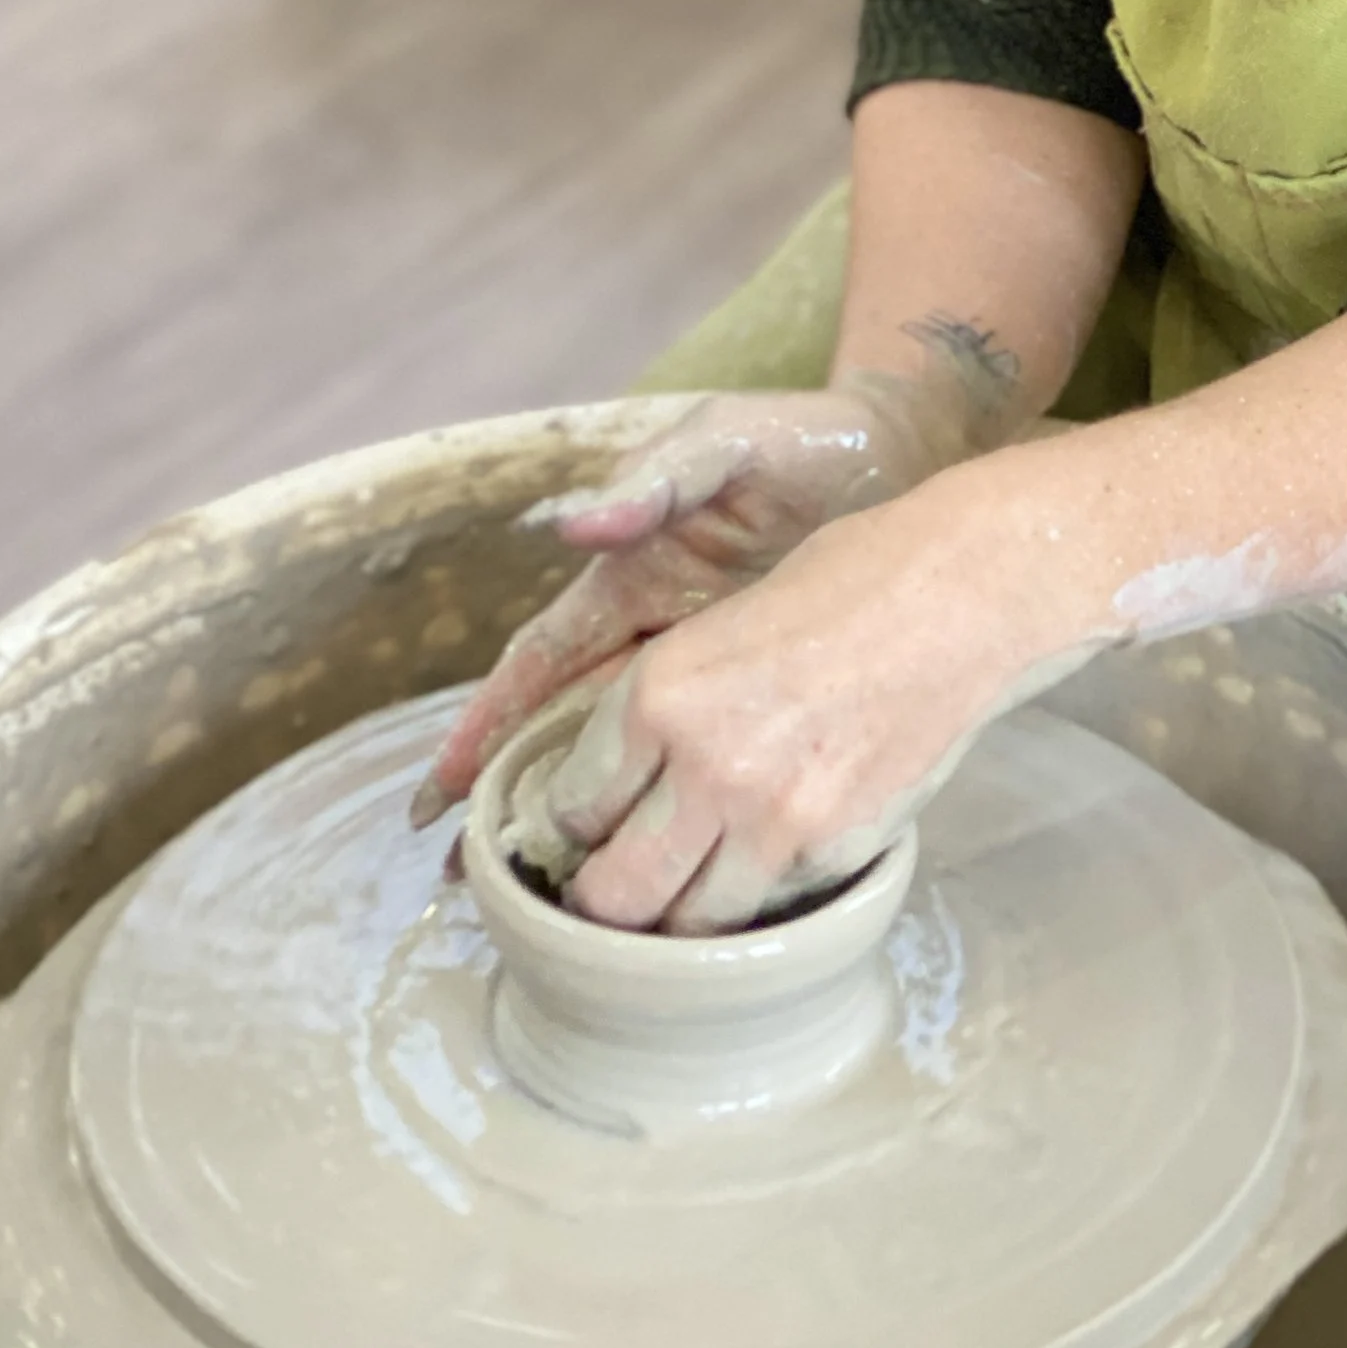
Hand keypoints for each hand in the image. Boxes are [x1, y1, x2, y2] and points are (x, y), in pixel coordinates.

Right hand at [413, 372, 989, 826]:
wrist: (906, 459)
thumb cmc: (800, 441)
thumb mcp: (720, 443)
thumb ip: (654, 480)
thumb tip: (578, 528)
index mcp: (627, 585)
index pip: (542, 668)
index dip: (488, 727)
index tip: (440, 795)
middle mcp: (658, 643)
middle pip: (571, 733)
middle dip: (521, 801)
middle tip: (472, 878)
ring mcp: (715, 679)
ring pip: (637, 766)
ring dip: (597, 828)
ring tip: (553, 906)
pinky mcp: (773, 699)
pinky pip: (722, 767)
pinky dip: (699, 817)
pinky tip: (684, 874)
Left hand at [534, 470, 1087, 933]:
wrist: (959, 601)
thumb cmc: (847, 586)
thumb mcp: (718, 626)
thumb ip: (661, 709)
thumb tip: (617, 782)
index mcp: (657, 693)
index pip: (572, 808)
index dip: (579, 823)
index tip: (593, 827)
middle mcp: (703, 764)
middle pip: (612, 894)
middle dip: (607, 901)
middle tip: (622, 889)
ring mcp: (770, 819)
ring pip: (686, 927)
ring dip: (682, 917)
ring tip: (690, 893)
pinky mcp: (832, 851)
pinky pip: (766, 909)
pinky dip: (758, 898)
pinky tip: (767, 861)